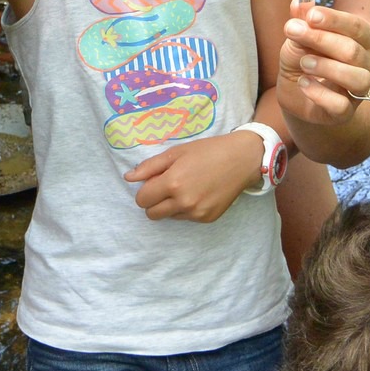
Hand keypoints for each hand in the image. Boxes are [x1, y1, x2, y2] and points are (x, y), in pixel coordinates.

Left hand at [123, 132, 262, 221]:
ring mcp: (196, 213)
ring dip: (170, 206)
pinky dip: (186, 209)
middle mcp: (184, 202)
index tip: (154, 182)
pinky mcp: (207, 219)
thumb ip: (150, 167)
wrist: (241, 160)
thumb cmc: (207, 151)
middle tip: (166, 187)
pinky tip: (198, 193)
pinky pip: (186, 218)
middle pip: (152, 214)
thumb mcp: (176, 153)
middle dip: (153, 202)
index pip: (142, 200)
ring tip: (186, 187)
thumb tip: (128, 178)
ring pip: (169, 217)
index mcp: (173, 183)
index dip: (145, 191)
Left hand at [277, 2, 369, 125]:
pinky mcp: (345, 112)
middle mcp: (369, 65)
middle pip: (353, 51)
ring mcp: (359, 91)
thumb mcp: (299, 39)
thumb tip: (298, 3)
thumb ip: (301, 22)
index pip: (357, 26)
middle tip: (292, 32)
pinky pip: (340, 105)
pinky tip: (303, 83)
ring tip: (303, 62)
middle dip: (321, 39)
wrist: (297, 96)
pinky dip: (319, 93)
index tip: (311, 15)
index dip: (334, 20)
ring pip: (357, 79)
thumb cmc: (305, 61)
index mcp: (364, 41)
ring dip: (325, 67)